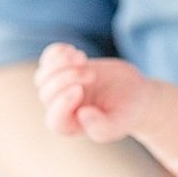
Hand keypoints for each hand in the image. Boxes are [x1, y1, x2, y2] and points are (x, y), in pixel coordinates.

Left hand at [34, 43, 150, 142]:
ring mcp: (61, 88)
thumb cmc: (127, 112)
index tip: (80, 89)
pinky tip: (72, 50)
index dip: (62, 103)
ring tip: (82, 58)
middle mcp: (61, 109)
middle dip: (67, 79)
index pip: (55, 119)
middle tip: (92, 74)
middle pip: (47, 94)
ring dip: (59, 64)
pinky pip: (47, 60)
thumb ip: (102, 127)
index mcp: (71, 126)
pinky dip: (55, 53)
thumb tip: (81, 114)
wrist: (135, 93)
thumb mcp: (120, 122)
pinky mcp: (65, 70)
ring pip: (43, 77)